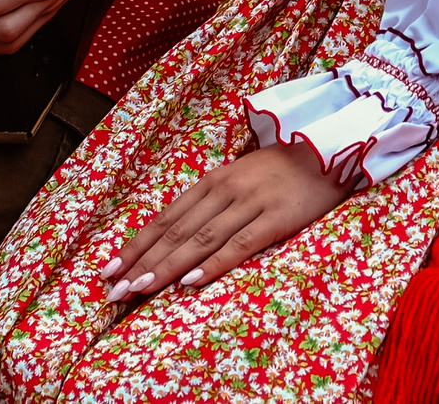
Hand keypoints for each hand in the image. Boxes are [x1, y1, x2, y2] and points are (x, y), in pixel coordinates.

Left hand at [101, 141, 350, 301]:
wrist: (330, 148)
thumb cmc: (283, 170)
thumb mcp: (240, 180)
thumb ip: (211, 205)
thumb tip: (175, 239)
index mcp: (212, 181)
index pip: (165, 218)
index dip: (135, 245)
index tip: (108, 271)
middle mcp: (224, 190)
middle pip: (175, 231)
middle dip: (141, 263)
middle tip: (113, 292)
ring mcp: (250, 202)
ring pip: (200, 239)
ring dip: (166, 266)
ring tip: (139, 289)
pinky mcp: (276, 216)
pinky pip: (240, 244)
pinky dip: (212, 263)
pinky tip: (190, 281)